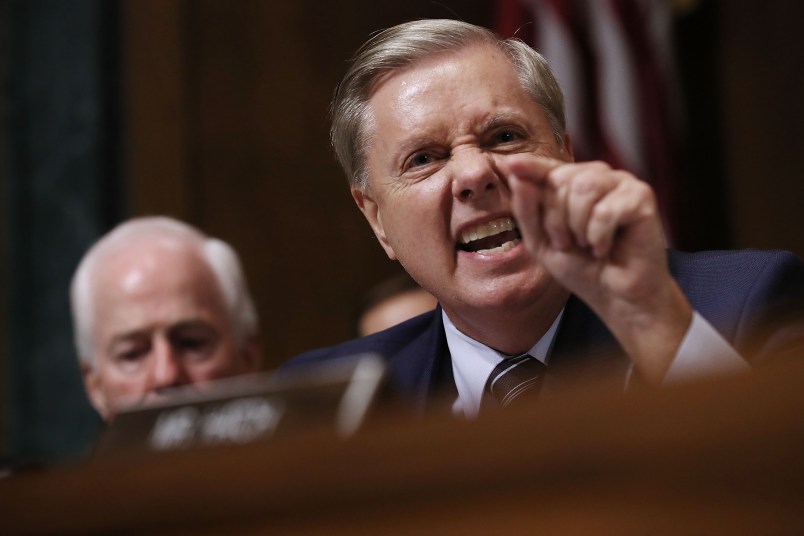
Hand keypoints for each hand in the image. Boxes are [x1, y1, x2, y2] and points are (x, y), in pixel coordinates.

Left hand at [504, 155, 691, 382]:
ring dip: (577, 226)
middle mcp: (597, 176)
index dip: (530, 166)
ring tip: (587, 245)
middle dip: (555, 219)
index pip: (547, 169)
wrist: (616, 296)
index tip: (511, 163)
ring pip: (584, 187)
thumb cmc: (581, 268)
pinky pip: (606, 209)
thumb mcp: (541, 242)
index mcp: (572, 184)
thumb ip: (527, 209)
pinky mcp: (641, 197)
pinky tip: (605, 247)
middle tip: (568, 244)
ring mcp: (621, 183)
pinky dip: (599, 236)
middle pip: (561, 179)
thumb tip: (517, 175)